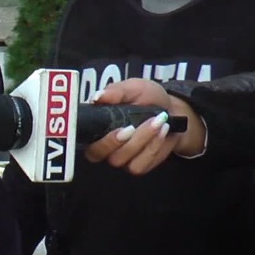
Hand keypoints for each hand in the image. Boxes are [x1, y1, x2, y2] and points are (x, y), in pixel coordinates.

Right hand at [84, 79, 206, 174]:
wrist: (173, 110)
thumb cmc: (147, 98)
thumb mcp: (133, 88)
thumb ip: (116, 92)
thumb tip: (97, 97)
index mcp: (95, 125)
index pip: (82, 137)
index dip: (91, 135)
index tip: (112, 126)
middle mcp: (103, 145)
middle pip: (97, 153)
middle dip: (115, 141)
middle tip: (131, 127)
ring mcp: (119, 158)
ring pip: (120, 159)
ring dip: (141, 140)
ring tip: (158, 120)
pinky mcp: (137, 166)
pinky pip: (139, 164)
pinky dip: (153, 147)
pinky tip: (162, 131)